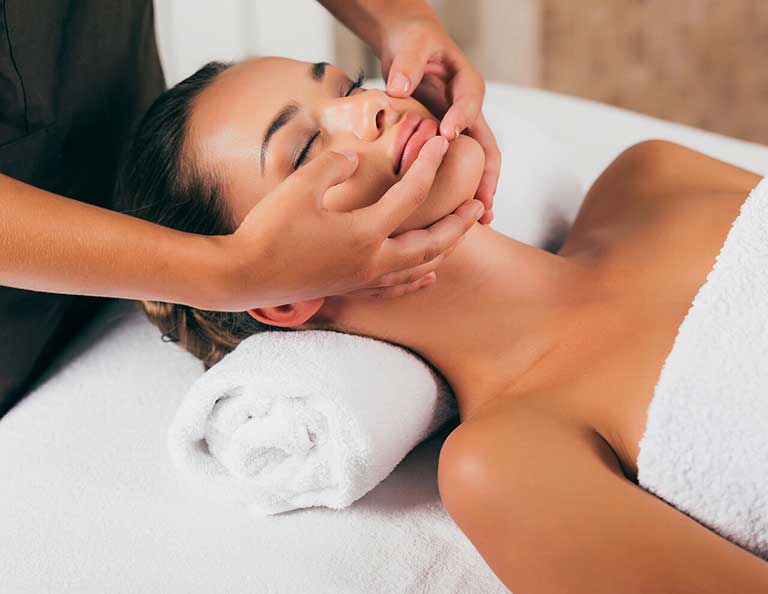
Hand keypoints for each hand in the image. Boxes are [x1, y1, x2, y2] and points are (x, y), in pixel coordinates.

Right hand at [206, 136, 484, 310]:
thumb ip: (335, 164)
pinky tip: (428, 275)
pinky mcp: (350, 290)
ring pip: (419, 268)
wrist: (243, 276)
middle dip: (458, 224)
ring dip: (445, 250)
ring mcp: (363, 280)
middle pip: (431, 242)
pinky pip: (396, 288)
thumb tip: (357, 156)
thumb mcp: (301, 186)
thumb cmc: (268, 230)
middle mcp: (373, 261)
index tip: (440, 142)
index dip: (428, 164)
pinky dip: (418, 279)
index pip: (411, 194)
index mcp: (365, 232)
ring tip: (461, 236)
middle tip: (479, 207)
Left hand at [379, 14, 500, 223]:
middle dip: (488, 176)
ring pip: (479, 162)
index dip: (460, 118)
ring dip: (481, 190)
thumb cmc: (413, 44)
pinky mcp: (448, 141)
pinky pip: (458, 166)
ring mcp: (462, 128)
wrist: (411, 48)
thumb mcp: (411, 46)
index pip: (469, 102)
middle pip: (487, 146)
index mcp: (467, 84)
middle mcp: (470, 110)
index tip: (447, 135)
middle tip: (483, 204)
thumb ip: (407, 65)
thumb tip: (399, 88)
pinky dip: (461, 188)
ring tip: (481, 219)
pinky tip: (455, 213)